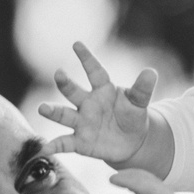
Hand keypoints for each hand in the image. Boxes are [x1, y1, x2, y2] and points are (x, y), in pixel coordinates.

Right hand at [40, 42, 162, 168]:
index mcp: (102, 89)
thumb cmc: (132, 115)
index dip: (86, 58)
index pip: (94, 71)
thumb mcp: (139, 102)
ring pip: (63, 115)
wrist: (131, 142)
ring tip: (42, 108)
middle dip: (65, 83)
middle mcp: (87, 103)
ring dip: (53, 112)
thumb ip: (142, 89)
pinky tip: (45, 149)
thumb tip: (151, 72)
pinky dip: (54, 146)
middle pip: (73, 91)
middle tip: (59, 74)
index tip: (77, 44)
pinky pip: (64, 142)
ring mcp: (81, 122)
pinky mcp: (80, 141)